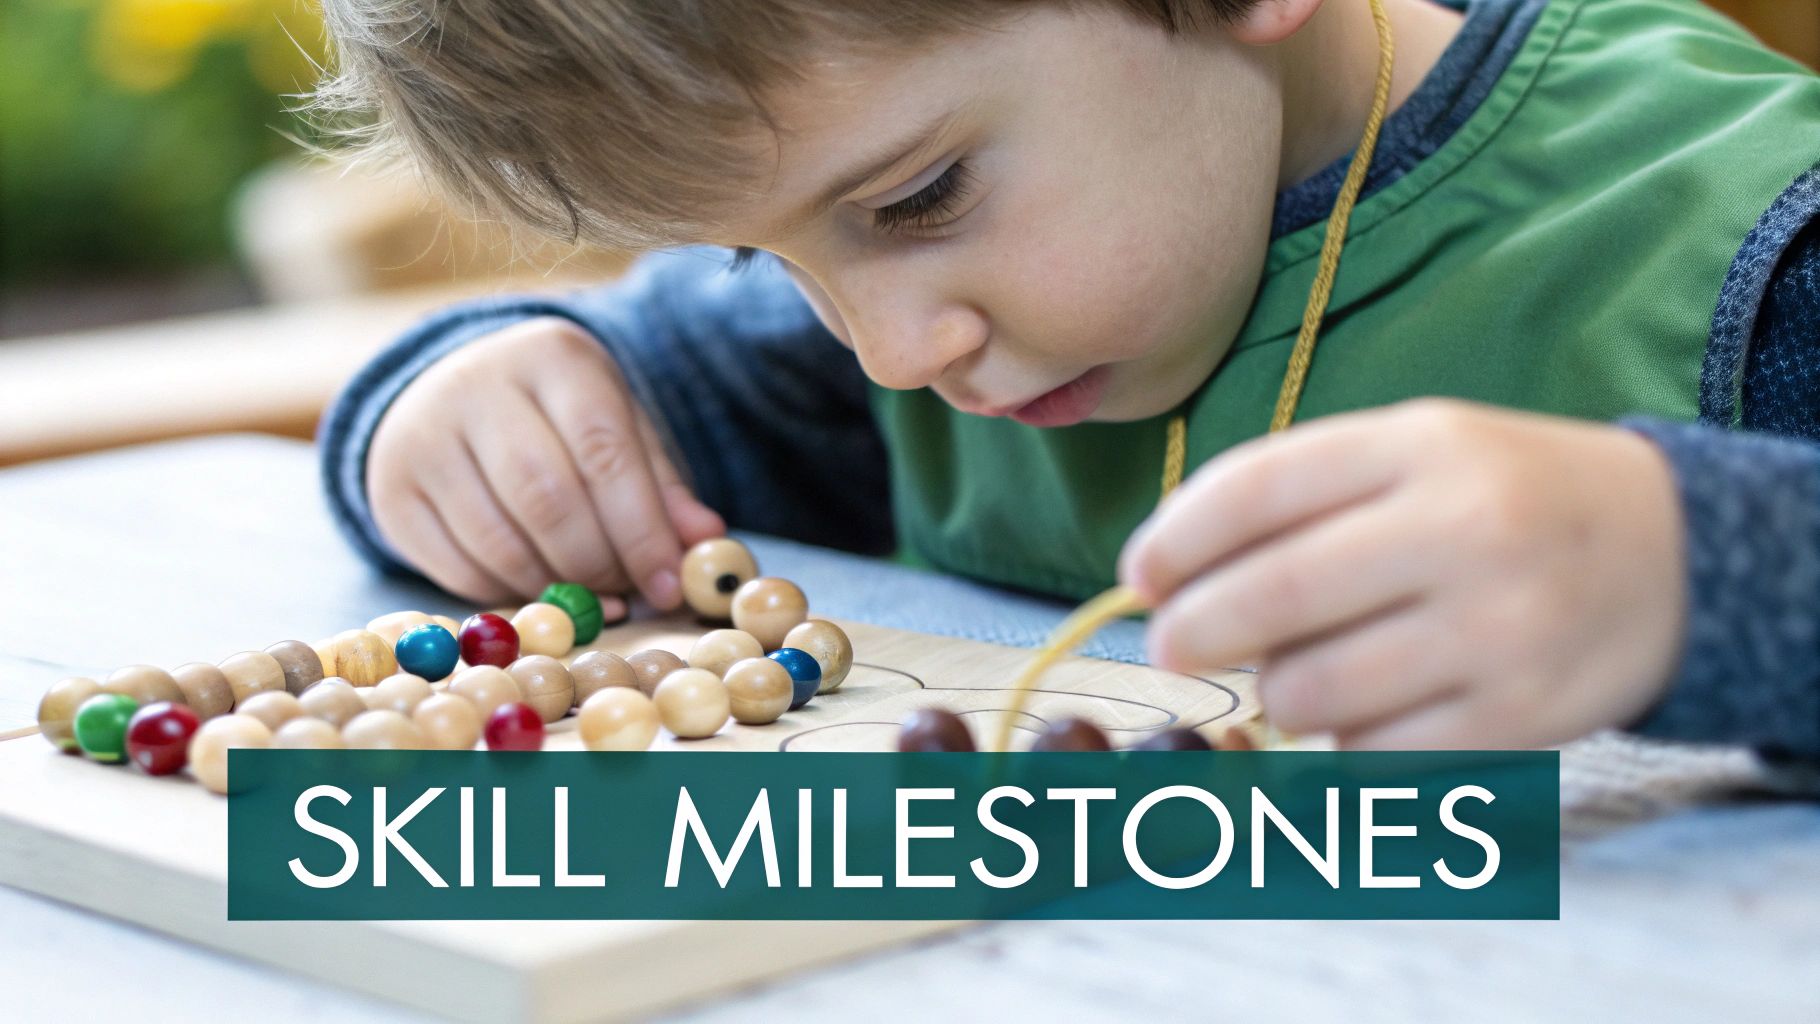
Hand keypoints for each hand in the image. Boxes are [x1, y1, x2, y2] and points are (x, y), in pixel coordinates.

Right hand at [367, 317, 725, 607]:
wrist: (451, 389)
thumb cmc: (557, 417)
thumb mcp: (616, 426)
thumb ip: (660, 486)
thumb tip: (705, 540)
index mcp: (552, 357)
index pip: (604, 451)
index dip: (641, 528)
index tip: (668, 584)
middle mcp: (478, 385)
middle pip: (548, 497)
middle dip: (598, 563)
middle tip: (627, 596)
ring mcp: (424, 435)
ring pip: (499, 539)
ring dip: (552, 586)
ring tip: (586, 596)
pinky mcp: (391, 490)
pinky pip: (456, 567)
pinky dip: (506, 593)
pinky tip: (534, 588)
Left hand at [1118, 399, 1687, 749]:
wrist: (1669, 553)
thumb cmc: (1499, 497)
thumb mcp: (1412, 451)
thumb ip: (1295, 493)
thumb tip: (1160, 571)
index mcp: (1422, 447)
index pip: (1257, 488)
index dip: (1175, 538)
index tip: (1139, 575)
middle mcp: (1463, 531)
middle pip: (1274, 596)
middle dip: (1194, 630)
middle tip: (1173, 644)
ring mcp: (1496, 630)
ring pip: (1312, 690)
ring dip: (1274, 692)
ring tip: (1294, 670)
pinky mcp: (1518, 718)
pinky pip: (1372, 753)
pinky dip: (1341, 741)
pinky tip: (1362, 708)